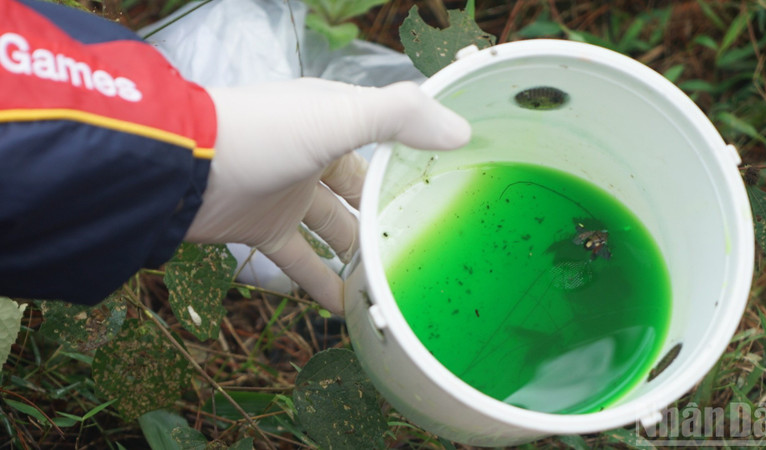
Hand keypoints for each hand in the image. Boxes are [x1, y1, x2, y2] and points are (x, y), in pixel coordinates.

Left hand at [185, 79, 469, 314]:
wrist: (182, 170)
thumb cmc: (261, 134)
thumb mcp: (337, 117)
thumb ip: (398, 117)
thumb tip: (461, 130)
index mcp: (333, 121)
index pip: (386, 140)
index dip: (415, 161)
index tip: (448, 186)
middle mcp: (313, 156)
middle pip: (361, 191)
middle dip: (388, 214)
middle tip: (424, 243)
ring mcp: (288, 195)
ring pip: (335, 229)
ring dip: (359, 253)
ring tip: (394, 281)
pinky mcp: (264, 230)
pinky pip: (302, 261)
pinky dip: (322, 283)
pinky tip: (347, 310)